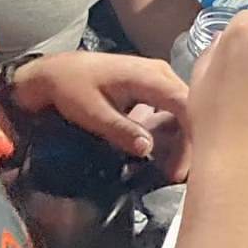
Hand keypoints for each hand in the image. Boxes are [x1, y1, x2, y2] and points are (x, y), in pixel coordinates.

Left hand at [7, 51, 189, 167]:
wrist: (58, 71)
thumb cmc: (72, 87)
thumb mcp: (92, 112)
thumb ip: (121, 129)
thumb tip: (148, 148)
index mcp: (150, 76)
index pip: (185, 104)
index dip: (190, 137)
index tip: (181, 169)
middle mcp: (161, 73)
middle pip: (189, 108)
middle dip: (189, 143)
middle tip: (177, 176)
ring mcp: (159, 78)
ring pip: (183, 110)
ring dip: (181, 139)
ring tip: (172, 169)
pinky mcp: (153, 87)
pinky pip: (172, 108)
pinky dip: (172, 131)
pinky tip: (163, 153)